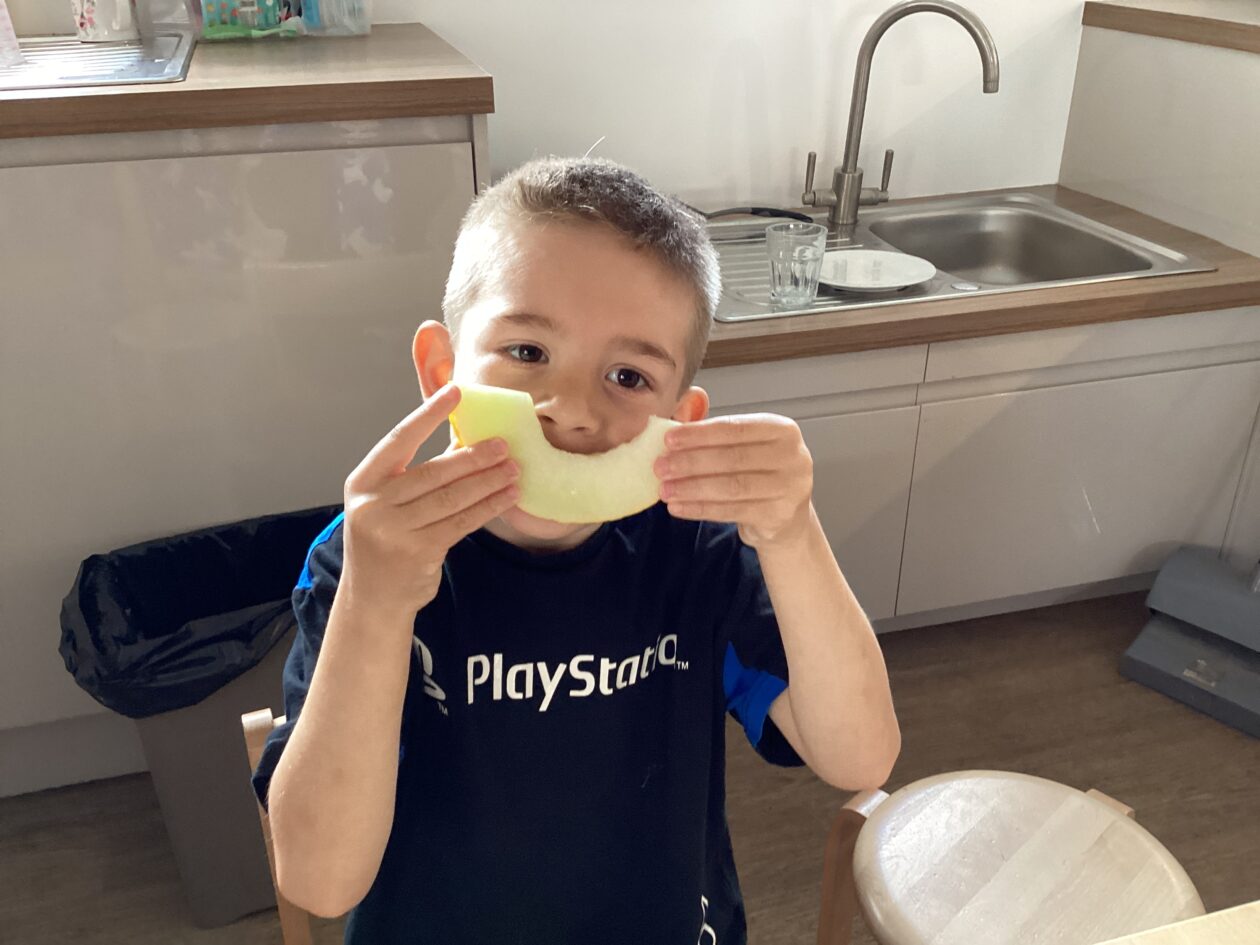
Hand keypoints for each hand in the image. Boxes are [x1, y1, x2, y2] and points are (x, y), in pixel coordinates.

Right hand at [341, 384, 521, 616]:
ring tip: (514, 468)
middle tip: (504, 444)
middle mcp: (374, 504)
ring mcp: (394, 530)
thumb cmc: (385, 541)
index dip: (428, 414)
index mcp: (363, 481)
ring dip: (488, 481)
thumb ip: (416, 472)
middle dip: (474, 456)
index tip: (455, 391)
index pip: (399, 439)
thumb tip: (464, 438)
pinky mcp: (418, 552)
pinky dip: (488, 507)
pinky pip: (462, 522)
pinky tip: (507, 496)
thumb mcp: (387, 502)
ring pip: (452, 497)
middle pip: (433, 471)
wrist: (373, 598)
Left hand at [655, 413, 813, 549]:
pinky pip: (732, 511)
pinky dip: (700, 509)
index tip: (668, 439)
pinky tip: (678, 507)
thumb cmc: (759, 475)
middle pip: (732, 457)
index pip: (735, 428)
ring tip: (664, 489)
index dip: (699, 434)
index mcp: (782, 430)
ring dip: (691, 488)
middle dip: (690, 462)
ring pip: (731, 486)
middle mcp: (793, 456)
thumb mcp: (741, 446)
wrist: (785, 518)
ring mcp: (790, 488)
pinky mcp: (779, 516)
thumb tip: (686, 402)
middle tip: (660, 467)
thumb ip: (713, 428)